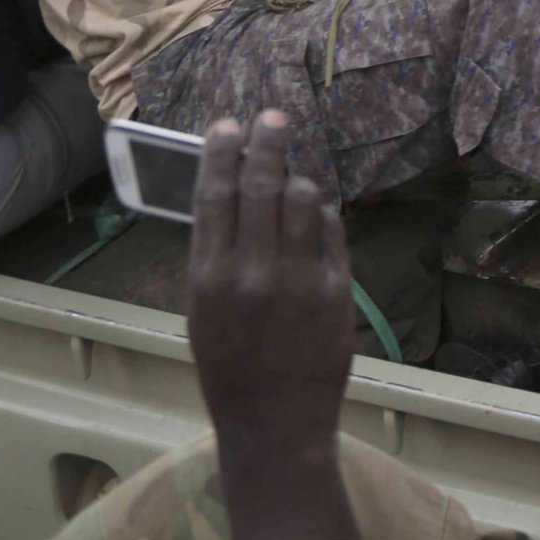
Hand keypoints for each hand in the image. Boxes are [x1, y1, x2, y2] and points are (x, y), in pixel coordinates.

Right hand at [188, 112, 360, 539]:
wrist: (275, 423)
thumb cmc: (231, 368)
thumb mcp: (203, 313)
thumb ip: (217, 257)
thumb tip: (234, 197)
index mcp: (208, 278)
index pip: (214, 196)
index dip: (222, 154)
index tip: (228, 125)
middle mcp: (252, 273)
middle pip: (261, 186)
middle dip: (268, 143)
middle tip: (274, 116)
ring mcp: (298, 279)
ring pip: (301, 200)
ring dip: (296, 176)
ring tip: (290, 170)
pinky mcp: (336, 288)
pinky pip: (330, 230)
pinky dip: (321, 211)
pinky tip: (313, 206)